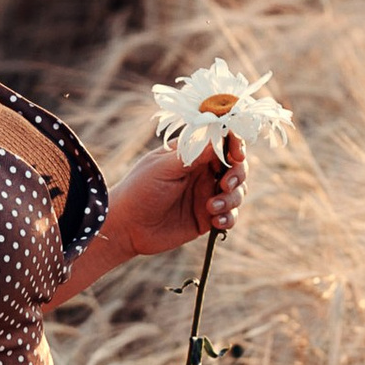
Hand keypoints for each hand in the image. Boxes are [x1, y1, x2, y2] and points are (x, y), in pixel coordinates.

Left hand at [105, 132, 243, 265]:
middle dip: (237, 174)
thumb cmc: (139, 189)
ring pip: (237, 192)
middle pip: (236, 167)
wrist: (126, 227)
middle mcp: (203, 173)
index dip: (235, 145)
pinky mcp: (207, 218)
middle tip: (225, 184)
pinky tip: (215, 222)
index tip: (236, 154)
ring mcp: (206, 195)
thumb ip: (191, 155)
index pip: (222, 143)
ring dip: (231, 199)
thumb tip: (218, 137)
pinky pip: (230, 216)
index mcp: (192, 154)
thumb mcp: (163, 168)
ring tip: (211, 207)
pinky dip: (229, 218)